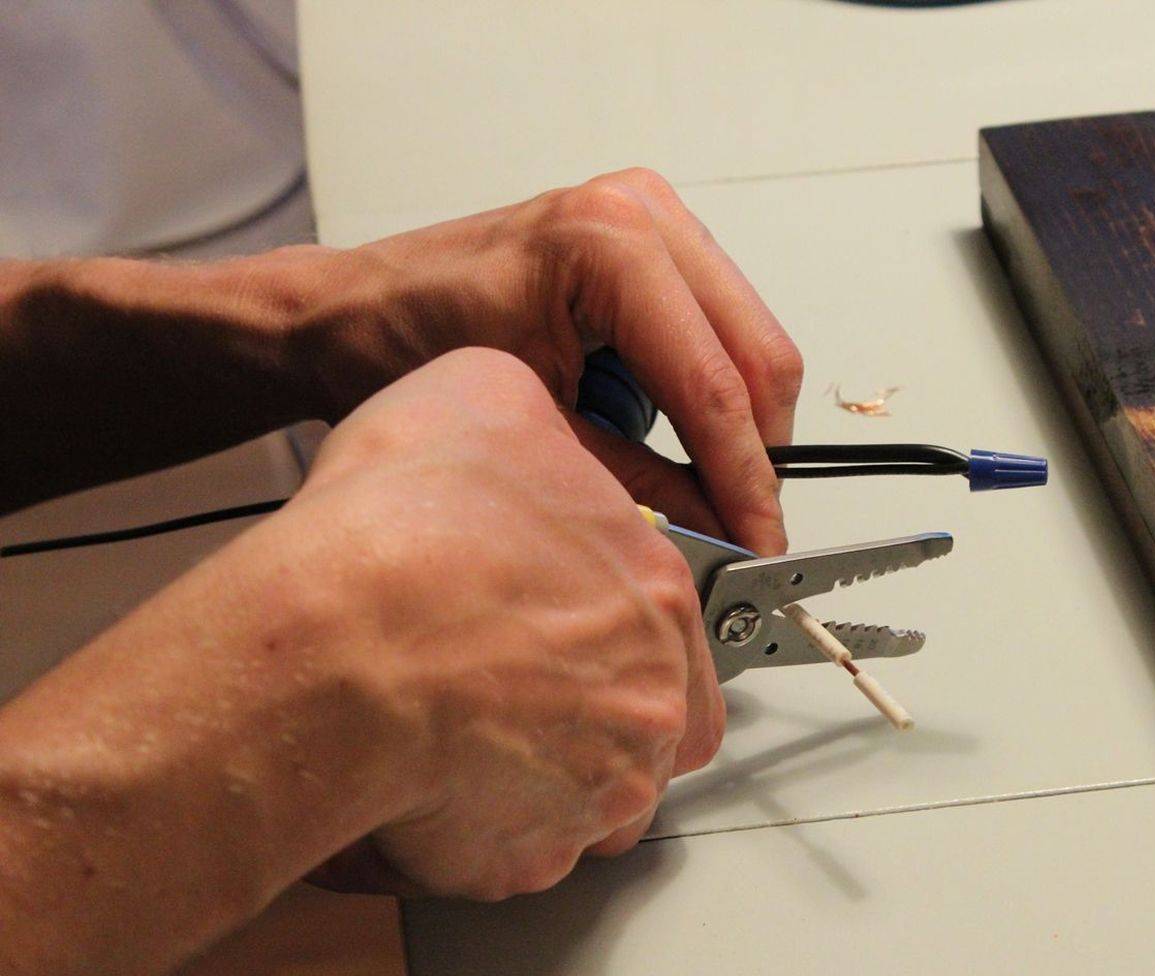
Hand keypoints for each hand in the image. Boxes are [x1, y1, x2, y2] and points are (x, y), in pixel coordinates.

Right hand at [268, 347, 723, 896]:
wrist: (334, 646)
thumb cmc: (401, 538)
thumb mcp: (489, 393)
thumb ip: (539, 424)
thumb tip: (535, 431)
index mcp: (656, 591)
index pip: (667, 607)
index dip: (603, 605)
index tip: (557, 613)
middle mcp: (649, 698)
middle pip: (653, 707)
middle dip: (599, 697)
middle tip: (519, 674)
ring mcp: (597, 786)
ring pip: (599, 787)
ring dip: (554, 766)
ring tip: (472, 726)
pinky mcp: (528, 858)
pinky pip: (524, 848)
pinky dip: (488, 824)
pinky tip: (436, 775)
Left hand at [288, 168, 803, 554]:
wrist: (353, 309)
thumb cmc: (403, 347)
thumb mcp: (531, 430)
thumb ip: (638, 485)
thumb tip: (717, 536)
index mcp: (604, 245)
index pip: (712, 381)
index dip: (745, 476)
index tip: (759, 541)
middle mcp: (640, 212)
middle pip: (758, 353)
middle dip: (759, 451)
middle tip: (751, 528)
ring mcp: (652, 214)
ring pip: (753, 338)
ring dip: (744, 422)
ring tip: (721, 495)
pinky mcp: (654, 235)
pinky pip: (722, 323)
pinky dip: (718, 389)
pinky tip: (691, 441)